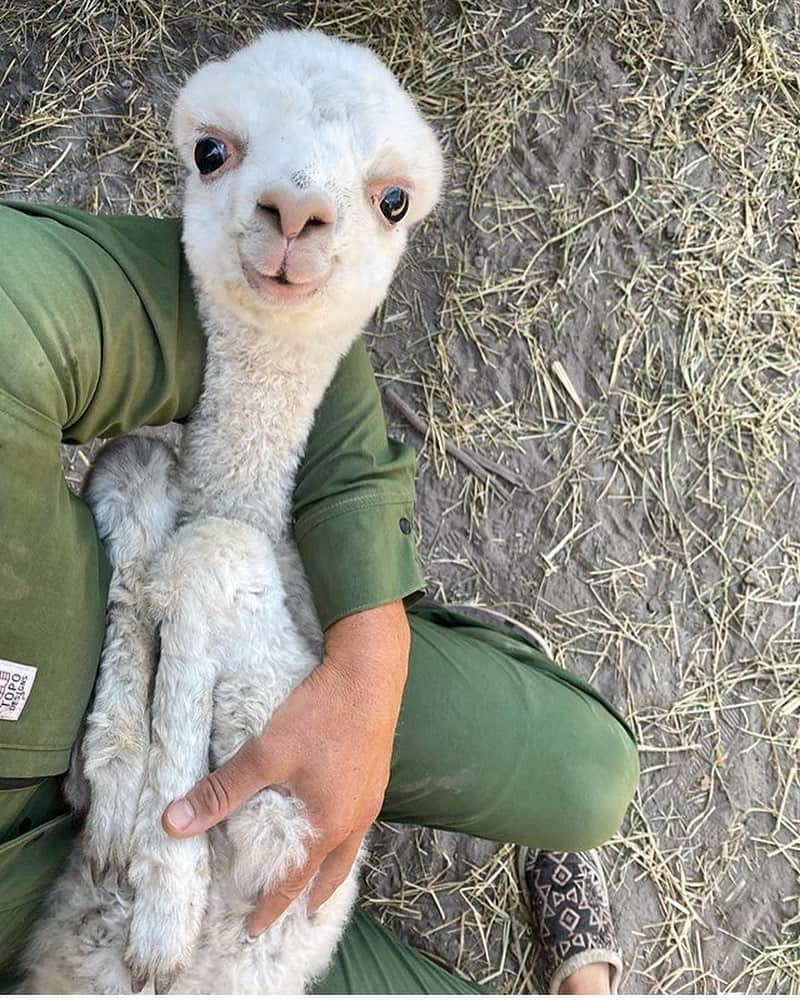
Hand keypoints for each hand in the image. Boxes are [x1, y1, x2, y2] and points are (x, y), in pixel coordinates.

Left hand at [161, 600, 409, 934]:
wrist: (370, 672)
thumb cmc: (321, 714)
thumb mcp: (265, 754)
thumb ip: (221, 791)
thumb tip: (173, 824)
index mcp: (328, 823)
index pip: (295, 879)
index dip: (273, 904)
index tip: (255, 928)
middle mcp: (355, 817)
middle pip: (333, 870)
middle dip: (314, 894)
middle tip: (300, 914)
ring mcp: (371, 795)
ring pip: (351, 844)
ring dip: (333, 864)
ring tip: (322, 874)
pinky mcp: (377, 771)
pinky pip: (360, 818)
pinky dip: (345, 833)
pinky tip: (337, 818)